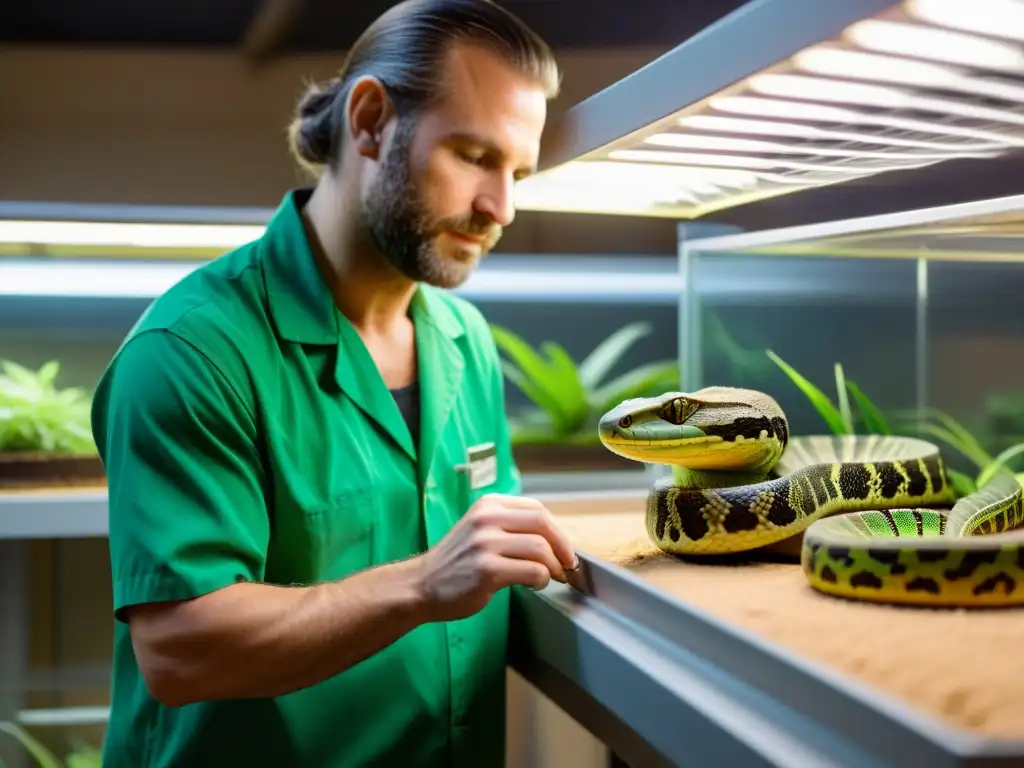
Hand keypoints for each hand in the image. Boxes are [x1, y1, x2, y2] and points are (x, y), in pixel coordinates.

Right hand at [413, 493, 578, 622]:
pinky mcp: (487, 570)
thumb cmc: (456, 562)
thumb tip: (555, 539)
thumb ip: (510, 526)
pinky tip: (535, 585)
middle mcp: (486, 519)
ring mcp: (485, 544)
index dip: (558, 530)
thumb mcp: (479, 529)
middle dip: (563, 546)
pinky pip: (533, 571)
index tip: (565, 548)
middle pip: (543, 523)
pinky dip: (542, 580)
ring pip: (540, 548)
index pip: (537, 509)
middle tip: (568, 564)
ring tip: (551, 577)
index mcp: (488, 505)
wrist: (421, 585)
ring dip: (554, 566)